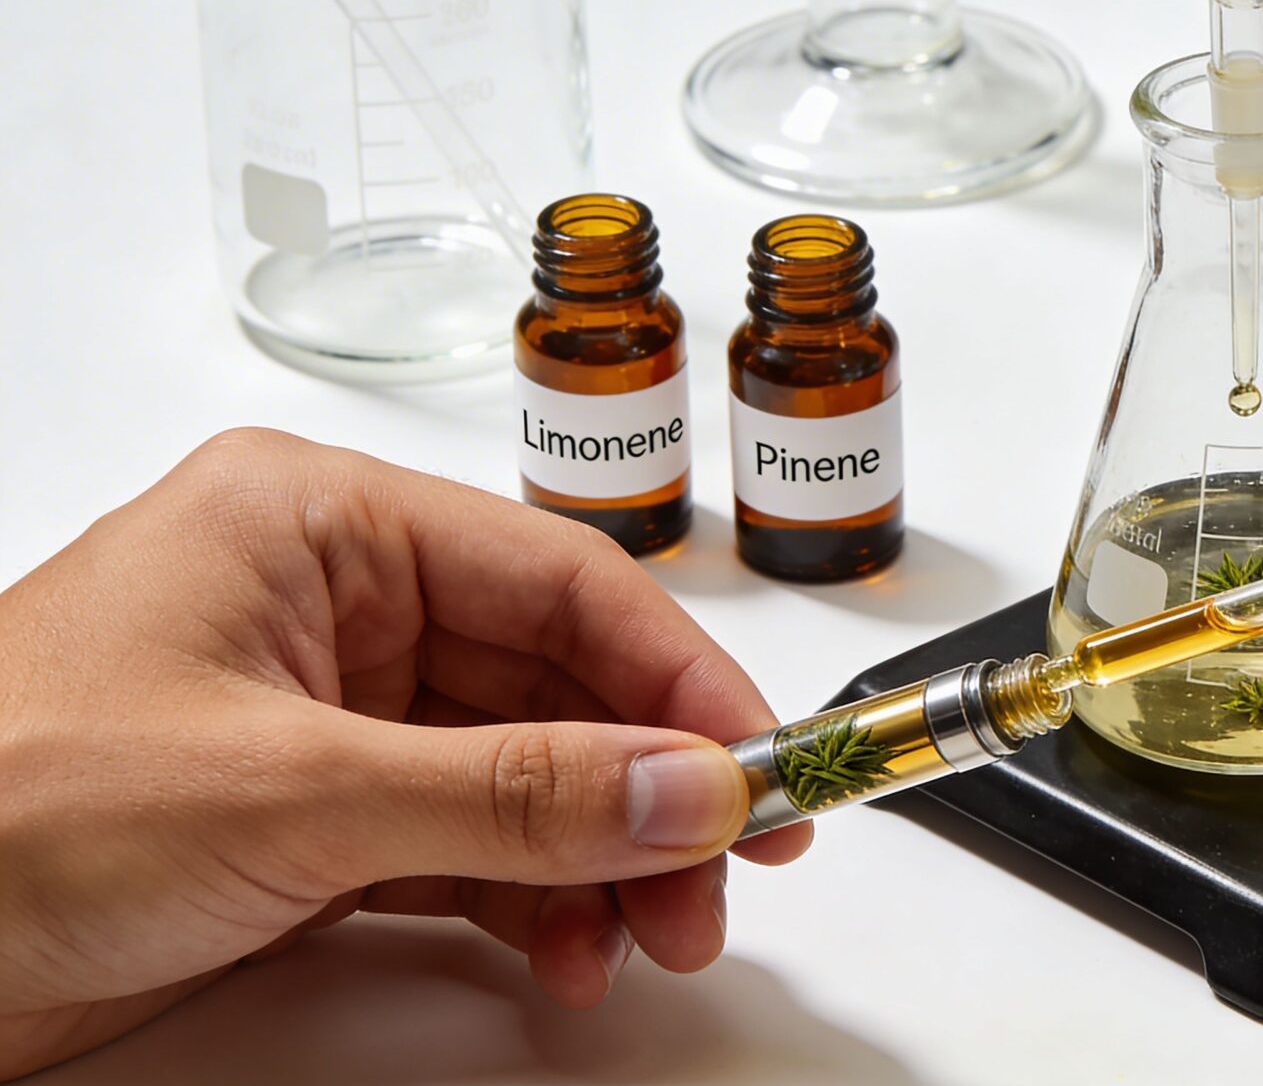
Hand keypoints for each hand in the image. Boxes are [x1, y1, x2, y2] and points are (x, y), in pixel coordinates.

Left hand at [0, 429, 811, 1078]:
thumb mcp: (287, 794)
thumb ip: (509, 796)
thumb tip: (681, 786)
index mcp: (315, 526)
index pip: (559, 580)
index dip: (678, 676)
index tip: (760, 763)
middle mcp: (326, 606)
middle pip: (554, 681)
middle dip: (643, 789)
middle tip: (717, 875)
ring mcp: (317, 719)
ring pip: (519, 773)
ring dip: (594, 858)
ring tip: (643, 937)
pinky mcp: (300, 822)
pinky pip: (462, 846)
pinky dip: (525, 901)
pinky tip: (564, 950)